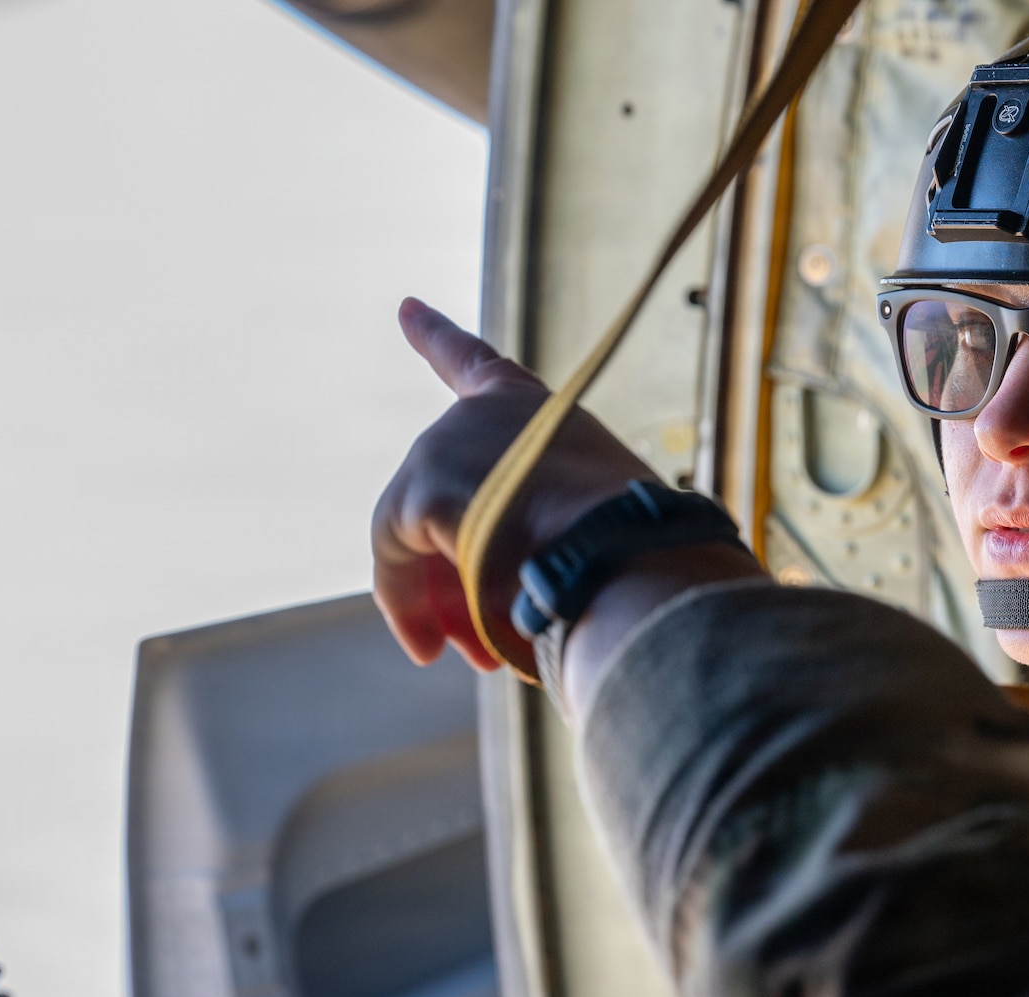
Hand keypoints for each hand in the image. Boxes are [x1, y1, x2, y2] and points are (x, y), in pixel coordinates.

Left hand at [372, 298, 656, 675]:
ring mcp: (446, 445)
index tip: (404, 308)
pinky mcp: (419, 489)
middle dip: (454, 575)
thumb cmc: (633, 555)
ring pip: (417, 537)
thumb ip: (547, 533)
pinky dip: (407, 608)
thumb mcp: (592, 524)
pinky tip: (426, 649)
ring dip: (439, 603)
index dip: (436, 337)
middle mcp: (483, 415)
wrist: (625, 554)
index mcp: (536, 411)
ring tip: (473, 656)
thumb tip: (512, 599)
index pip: (475, 363)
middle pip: (443, 500)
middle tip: (475, 643)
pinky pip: (395, 562)